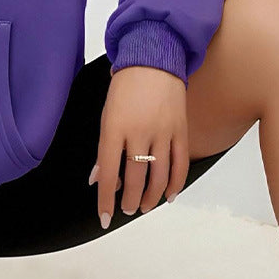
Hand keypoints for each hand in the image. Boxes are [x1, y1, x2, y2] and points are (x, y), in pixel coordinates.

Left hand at [88, 65, 188, 228]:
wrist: (153, 61)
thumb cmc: (124, 88)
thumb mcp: (106, 115)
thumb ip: (104, 149)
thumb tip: (98, 179)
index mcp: (114, 127)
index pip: (108, 172)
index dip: (105, 198)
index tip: (102, 217)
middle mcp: (139, 132)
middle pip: (134, 178)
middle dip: (128, 199)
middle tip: (125, 210)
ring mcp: (162, 132)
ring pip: (159, 176)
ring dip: (150, 197)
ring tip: (142, 207)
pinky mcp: (181, 130)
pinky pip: (180, 164)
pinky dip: (175, 184)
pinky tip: (168, 195)